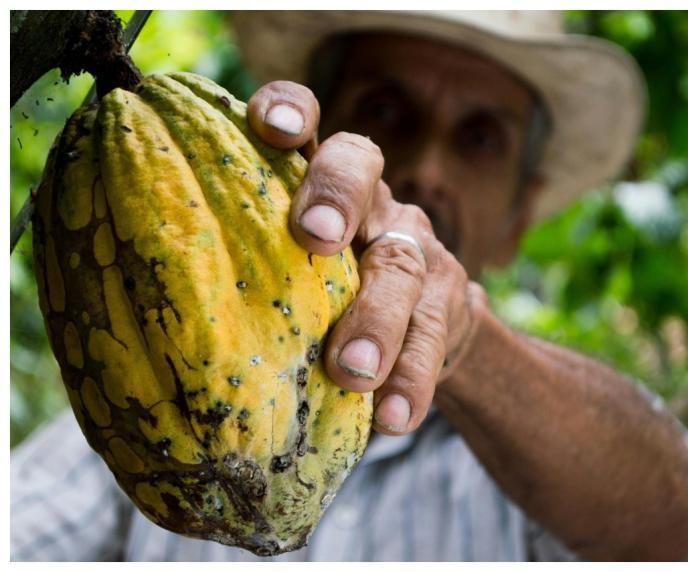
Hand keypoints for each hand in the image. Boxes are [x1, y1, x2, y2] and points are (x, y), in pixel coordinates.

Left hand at [247, 81, 485, 434]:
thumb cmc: (326, 297)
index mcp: (319, 181)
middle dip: (336, 196)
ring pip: (402, 264)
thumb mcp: (288, 269)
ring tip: (352, 371)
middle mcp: (371, 199)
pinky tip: (394, 417)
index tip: (271, 127)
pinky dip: (412, 379)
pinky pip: (433, 337)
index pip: (307, 123)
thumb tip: (147, 310)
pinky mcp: (448, 302)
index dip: (290, 110)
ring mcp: (415, 246)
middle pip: (361, 167)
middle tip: (314, 237)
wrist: (424, 327)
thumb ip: (246, 267)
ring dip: (377, 318)